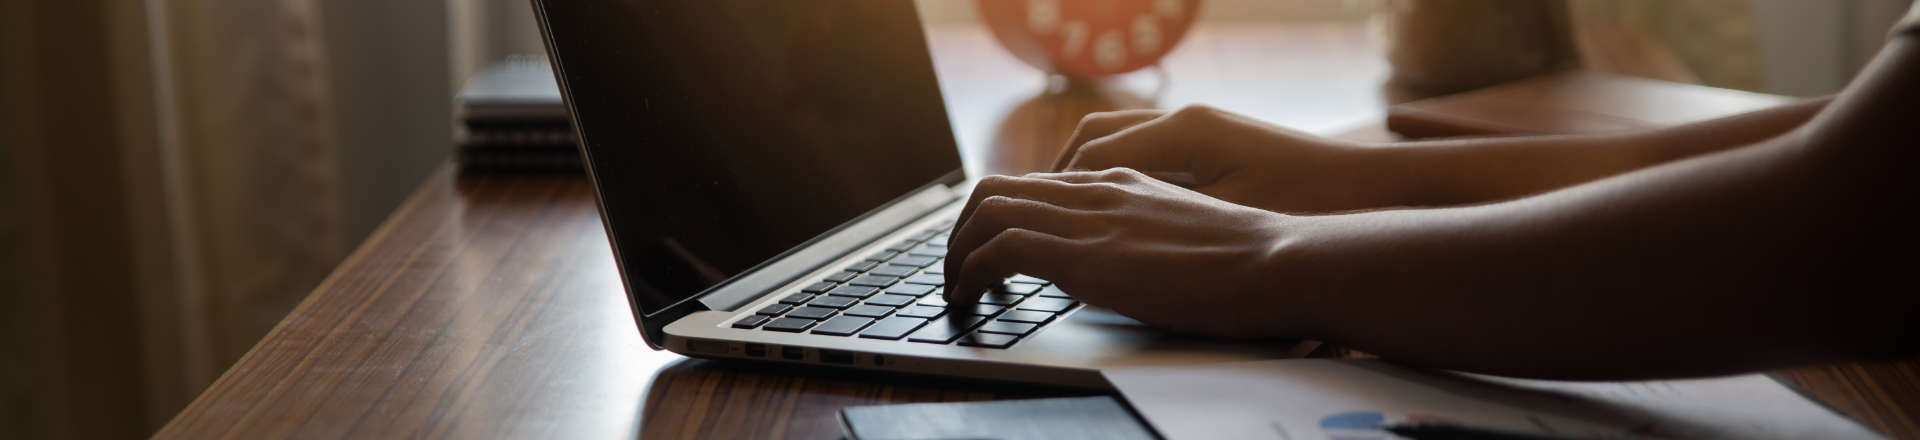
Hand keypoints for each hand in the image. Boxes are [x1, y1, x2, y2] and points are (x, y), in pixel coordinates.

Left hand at [940, 168, 1307, 337]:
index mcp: (1122, 183)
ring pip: (987, 210)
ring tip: (955, 289)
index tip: (987, 253)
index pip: (1036, 186)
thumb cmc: (1249, 263)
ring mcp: (1091, 220)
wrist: (1280, 262)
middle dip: (962, 231)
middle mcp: (1098, 190)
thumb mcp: (1182, 237)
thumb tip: (1114, 271)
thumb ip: (1141, 239)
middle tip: (957, 271)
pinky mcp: (1087, 257)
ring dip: (956, 252)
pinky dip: (970, 272)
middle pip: (997, 188)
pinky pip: (1001, 249)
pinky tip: (971, 298)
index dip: (999, 217)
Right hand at [1056, 105, 1400, 212]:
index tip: (1023, 227)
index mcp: (1185, 134)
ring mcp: (1200, 127)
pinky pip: (1143, 151)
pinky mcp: (1214, 142)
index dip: (1051, 197)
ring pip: (1115, 140)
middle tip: (1023, 220)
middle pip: (1093, 140)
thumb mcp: (1227, 225)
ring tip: (1056, 217)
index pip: (1091, 159)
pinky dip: (1114, 176)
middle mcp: (1186, 120)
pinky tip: (1111, 213)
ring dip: (1082, 176)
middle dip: (1054, 182)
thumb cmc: (1308, 208)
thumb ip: (1160, 223)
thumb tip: (1100, 237)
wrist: (1370, 190)